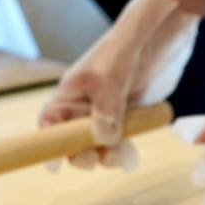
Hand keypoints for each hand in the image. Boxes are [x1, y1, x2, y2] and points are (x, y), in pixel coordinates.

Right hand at [38, 0, 197, 169]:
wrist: (156, 38)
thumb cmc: (124, 50)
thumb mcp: (110, 79)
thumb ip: (106, 110)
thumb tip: (102, 140)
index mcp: (70, 93)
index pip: (50, 121)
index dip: (49, 143)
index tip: (55, 166)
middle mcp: (84, 105)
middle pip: (74, 140)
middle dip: (84, 154)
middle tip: (98, 158)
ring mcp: (106, 112)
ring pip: (99, 145)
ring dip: (108, 155)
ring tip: (121, 156)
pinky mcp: (126, 116)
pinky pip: (120, 141)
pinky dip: (124, 150)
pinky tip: (130, 155)